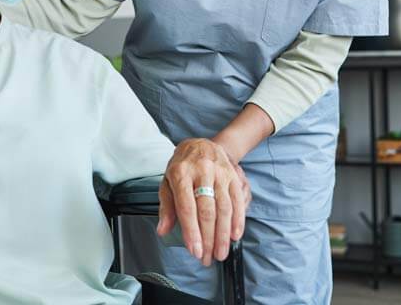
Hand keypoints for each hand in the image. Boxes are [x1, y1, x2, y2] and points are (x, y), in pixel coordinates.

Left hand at [157, 138, 247, 265]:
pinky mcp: (233, 176)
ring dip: (223, 235)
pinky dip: (237, 221)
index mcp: (180, 173)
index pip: (186, 207)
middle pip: (207, 210)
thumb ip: (166, 207)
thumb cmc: (182, 167)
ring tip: (220, 252)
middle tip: (207, 258)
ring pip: (224, 208)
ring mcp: (220, 173)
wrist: (201, 144)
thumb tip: (162, 229)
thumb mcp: (167, 182)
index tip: (194, 250)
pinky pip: (238, 201)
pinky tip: (234, 235)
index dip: (191, 231)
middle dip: (208, 238)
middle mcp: (201, 171)